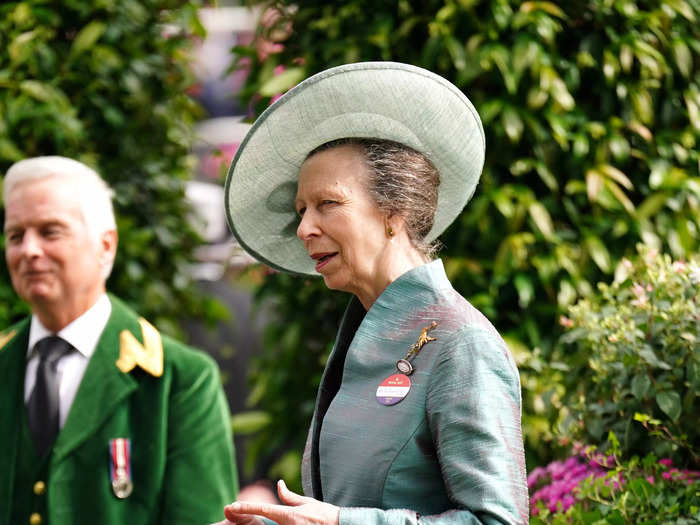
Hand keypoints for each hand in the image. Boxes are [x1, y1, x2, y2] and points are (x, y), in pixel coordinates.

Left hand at [223, 479, 339, 524]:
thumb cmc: (324, 514)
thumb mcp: (306, 503)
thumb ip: (289, 496)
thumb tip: (279, 483)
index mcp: (289, 514)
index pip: (263, 508)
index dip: (246, 507)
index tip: (232, 506)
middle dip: (251, 521)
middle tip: (235, 513)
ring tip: (259, 520)